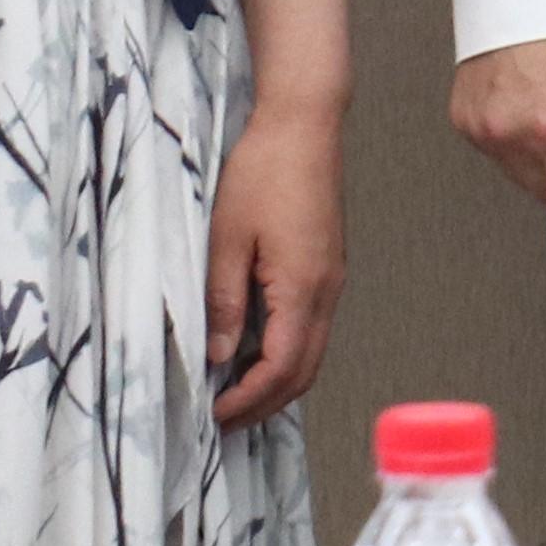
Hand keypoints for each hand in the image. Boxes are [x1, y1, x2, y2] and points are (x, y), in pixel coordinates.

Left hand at [205, 102, 344, 427]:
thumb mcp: (226, 237)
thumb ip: (224, 300)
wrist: (304, 125)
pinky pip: (312, 327)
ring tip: (233, 393)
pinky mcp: (327, 268)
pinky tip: (253, 351)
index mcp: (303, 287)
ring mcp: (332, 280)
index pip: (281, 368)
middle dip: (265, 404)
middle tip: (222, 420)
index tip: (213, 415)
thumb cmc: (264, 171)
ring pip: (311, 352)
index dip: (247, 400)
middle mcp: (327, 290)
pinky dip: (285, 353)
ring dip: (276, 381)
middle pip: (305, 371)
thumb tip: (220, 354)